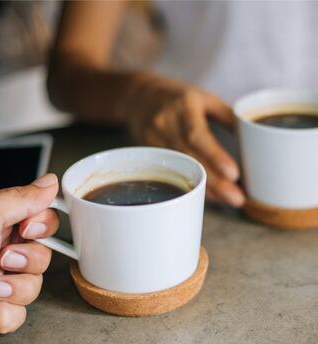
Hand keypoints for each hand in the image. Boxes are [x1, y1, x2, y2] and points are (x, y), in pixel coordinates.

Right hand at [126, 74, 244, 206]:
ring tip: (227, 200)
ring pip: (179, 171)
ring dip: (204, 188)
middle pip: (189, 159)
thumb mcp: (203, 97)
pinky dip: (190, 185)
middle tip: (237, 199)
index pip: (196, 135)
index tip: (234, 174)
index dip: (214, 155)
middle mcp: (165, 125)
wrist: (138, 97)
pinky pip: (170, 174)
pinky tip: (206, 195)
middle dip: (214, 181)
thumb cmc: (177, 97)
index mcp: (182, 107)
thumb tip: (250, 137)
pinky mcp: (148, 153)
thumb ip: (226, 115)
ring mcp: (152, 141)